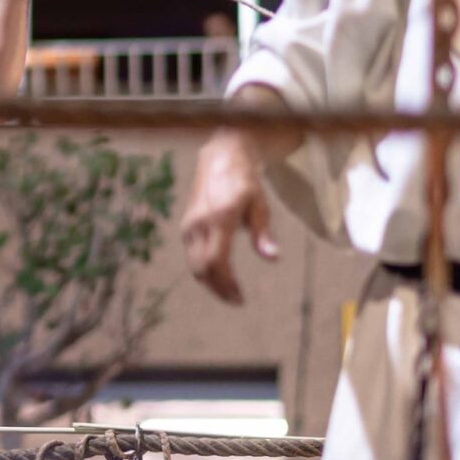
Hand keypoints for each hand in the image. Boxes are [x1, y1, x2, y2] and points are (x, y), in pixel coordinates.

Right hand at [181, 131, 279, 304]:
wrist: (220, 159)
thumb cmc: (245, 183)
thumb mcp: (260, 205)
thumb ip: (264, 233)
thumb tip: (273, 258)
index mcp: (219, 218)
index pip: (216, 261)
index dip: (227, 284)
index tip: (241, 298)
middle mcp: (199, 223)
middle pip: (201, 268)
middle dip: (218, 289)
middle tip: (237, 300)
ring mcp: (189, 225)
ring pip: (194, 264)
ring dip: (210, 282)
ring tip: (229, 291)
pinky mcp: (187, 226)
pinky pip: (192, 256)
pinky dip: (204, 270)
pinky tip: (219, 275)